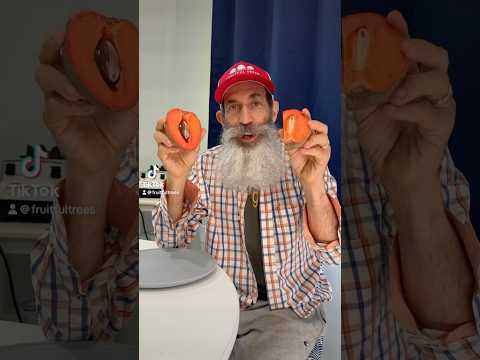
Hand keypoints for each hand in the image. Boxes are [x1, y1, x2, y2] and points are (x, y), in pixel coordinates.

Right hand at [35, 32, 137, 178]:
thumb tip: (143, 59)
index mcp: (82, 76)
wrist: (109, 154)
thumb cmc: (117, 126)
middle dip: (53, 46)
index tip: (79, 31)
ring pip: (44, 76)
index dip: (70, 38)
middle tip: (62, 42)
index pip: (69, 50)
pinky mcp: (54, 118)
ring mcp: (57, 100)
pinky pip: (54, 105)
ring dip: (62, 80)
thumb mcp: (131, 101)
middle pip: (48, 57)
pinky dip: (72, 105)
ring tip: (79, 92)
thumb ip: (134, 82)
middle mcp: (66, 83)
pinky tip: (88, 109)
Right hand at [154, 116, 205, 179]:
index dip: (171, 117)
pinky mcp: (161, 153)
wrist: (184, 170)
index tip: (176, 115)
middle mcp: (167, 138)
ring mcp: (163, 145)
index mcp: (174, 134)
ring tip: (172, 142)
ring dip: (164, 136)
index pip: (170, 122)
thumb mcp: (194, 146)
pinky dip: (167, 148)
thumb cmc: (186, 158)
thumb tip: (203, 129)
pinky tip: (173, 150)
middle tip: (166, 121)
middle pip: (160, 126)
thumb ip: (197, 138)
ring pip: (157, 135)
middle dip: (162, 121)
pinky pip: (161, 148)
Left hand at [280, 108, 330, 188]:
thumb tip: (280, 131)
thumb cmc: (301, 162)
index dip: (309, 117)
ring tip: (304, 144)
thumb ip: (288, 140)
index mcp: (313, 136)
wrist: (304, 176)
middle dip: (316, 124)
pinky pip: (319, 151)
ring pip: (323, 138)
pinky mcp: (324, 157)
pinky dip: (310, 150)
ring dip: (313, 139)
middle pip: (323, 128)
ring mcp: (324, 149)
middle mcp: (320, 141)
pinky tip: (303, 151)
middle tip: (308, 123)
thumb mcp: (292, 149)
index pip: (313, 124)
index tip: (304, 111)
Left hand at [354, 10, 454, 192]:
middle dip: (421, 49)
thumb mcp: (366, 111)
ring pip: (438, 82)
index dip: (405, 33)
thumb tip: (344, 69)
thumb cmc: (384, 139)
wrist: (393, 172)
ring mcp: (439, 108)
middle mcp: (430, 91)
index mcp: (413, 82)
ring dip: (413, 83)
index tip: (392, 18)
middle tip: (402, 47)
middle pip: (438, 59)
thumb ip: (361, 91)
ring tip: (392, 95)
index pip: (413, 53)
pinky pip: (428, 112)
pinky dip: (407, 110)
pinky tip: (390, 112)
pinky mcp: (440, 127)